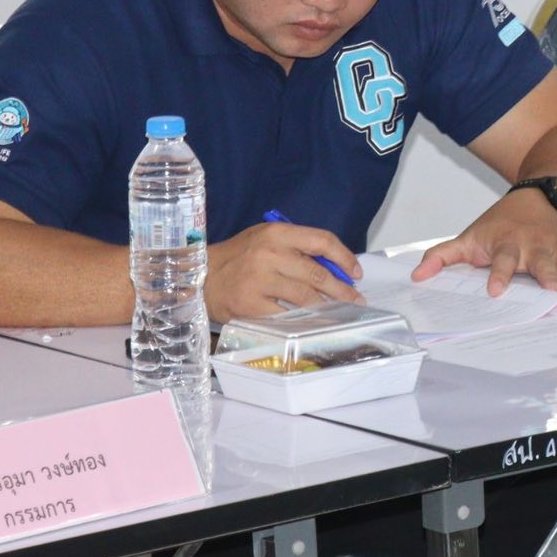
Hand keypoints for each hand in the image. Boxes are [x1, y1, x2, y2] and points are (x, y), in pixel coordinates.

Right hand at [205, 221, 360, 322]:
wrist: (199, 276)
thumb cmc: (239, 258)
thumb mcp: (266, 240)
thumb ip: (297, 249)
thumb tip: (335, 268)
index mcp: (277, 233)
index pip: (322, 240)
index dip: (344, 257)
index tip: (356, 272)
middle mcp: (269, 253)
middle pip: (317, 273)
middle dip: (342, 289)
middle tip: (356, 300)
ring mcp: (259, 280)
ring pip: (305, 296)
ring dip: (327, 307)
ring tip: (340, 313)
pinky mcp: (250, 304)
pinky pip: (285, 315)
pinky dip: (302, 320)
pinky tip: (313, 323)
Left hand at [411, 190, 556, 294]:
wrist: (535, 198)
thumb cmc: (499, 225)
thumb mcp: (469, 238)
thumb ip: (443, 257)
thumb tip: (417, 277)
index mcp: (507, 245)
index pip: (501, 261)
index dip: (498, 275)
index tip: (494, 290)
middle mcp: (534, 246)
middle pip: (540, 262)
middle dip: (547, 275)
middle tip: (552, 290)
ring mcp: (556, 247)